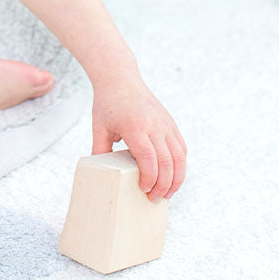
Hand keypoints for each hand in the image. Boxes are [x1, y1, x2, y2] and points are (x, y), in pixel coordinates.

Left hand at [91, 76, 185, 200]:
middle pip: (167, 161)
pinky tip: (173, 177)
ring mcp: (165, 125)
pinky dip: (180, 165)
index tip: (144, 190)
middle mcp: (154, 126)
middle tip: (155, 199)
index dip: (149, 178)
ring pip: (179, 157)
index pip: (148, 158)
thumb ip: (99, 150)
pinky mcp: (171, 124)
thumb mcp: (99, 128)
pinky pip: (181, 148)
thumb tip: (100, 173)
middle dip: (163, 184)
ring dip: (176, 178)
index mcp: (135, 127)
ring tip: (167, 193)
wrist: (121, 80)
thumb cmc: (107, 105)